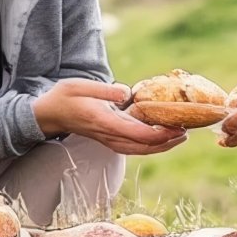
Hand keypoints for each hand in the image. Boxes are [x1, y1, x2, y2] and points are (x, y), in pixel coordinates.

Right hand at [33, 79, 186, 156]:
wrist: (50, 115)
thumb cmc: (65, 97)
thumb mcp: (81, 86)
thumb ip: (106, 89)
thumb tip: (128, 93)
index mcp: (104, 121)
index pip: (138, 134)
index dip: (160, 133)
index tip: (177, 126)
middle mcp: (109, 135)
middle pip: (144, 146)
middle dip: (167, 141)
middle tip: (186, 132)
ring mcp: (109, 140)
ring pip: (140, 150)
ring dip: (162, 146)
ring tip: (180, 136)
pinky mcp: (110, 140)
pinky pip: (135, 148)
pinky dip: (151, 145)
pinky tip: (162, 136)